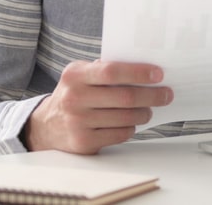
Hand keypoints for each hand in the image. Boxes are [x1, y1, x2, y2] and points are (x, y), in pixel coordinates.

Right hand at [22, 60, 173, 154]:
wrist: (45, 125)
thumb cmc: (74, 94)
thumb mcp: (81, 75)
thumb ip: (106, 69)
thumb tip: (145, 70)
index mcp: (75, 75)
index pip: (112, 71)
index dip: (138, 73)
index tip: (159, 75)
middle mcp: (74, 98)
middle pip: (125, 97)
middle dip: (152, 96)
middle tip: (166, 94)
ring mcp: (77, 122)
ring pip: (126, 118)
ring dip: (144, 113)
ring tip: (148, 109)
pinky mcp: (83, 142)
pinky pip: (119, 134)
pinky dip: (130, 128)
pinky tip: (130, 123)